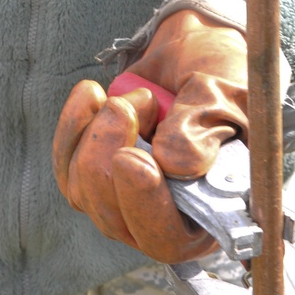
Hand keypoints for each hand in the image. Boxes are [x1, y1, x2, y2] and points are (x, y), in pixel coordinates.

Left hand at [53, 9, 288, 261]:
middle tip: (130, 105)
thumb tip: (170, 162)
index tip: (131, 159)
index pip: (169, 239)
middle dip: (109, 155)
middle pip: (114, 219)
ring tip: (139, 97)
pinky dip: (73, 127)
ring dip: (99, 134)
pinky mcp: (95, 174)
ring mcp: (125, 200)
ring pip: (83, 192)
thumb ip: (204, 128)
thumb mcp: (229, 97)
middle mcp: (165, 219)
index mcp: (211, 215)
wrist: (193, 55)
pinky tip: (92, 93)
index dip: (145, 206)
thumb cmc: (222, 82)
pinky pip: (65, 165)